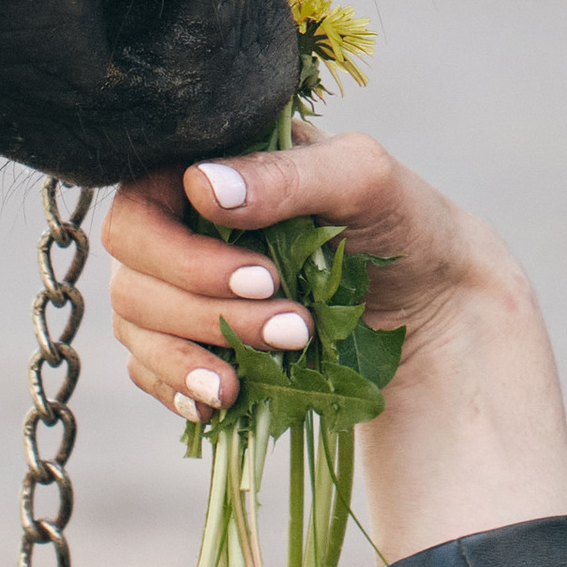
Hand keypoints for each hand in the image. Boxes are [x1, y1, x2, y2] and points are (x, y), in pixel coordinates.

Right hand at [103, 133, 566, 560]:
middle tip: (293, 324)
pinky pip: (149, 370)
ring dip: (195, 354)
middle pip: (132, 274)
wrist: (434, 304)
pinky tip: (224, 399)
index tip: (263, 277)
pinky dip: (179, 387)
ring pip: (135, 325)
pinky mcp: (190, 341)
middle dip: (202, 310)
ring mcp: (179, 286)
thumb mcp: (364, 177)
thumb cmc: (402, 220)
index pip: (137, 207)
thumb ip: (289, 174)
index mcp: (207, 167)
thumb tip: (202, 186)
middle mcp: (180, 223)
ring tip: (272, 364)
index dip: (182, 252)